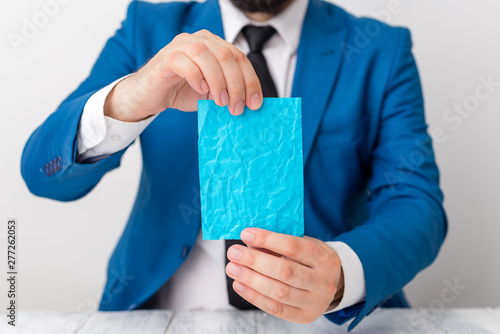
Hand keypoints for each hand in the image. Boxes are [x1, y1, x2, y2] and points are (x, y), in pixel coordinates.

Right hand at [104, 30, 262, 121]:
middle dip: (237, 85)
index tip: (255, 103)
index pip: (240, 57)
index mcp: (214, 45)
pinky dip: (198, 79)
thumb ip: (229, 91)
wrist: (150, 96)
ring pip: (208, 56)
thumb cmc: (181, 92)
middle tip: (237, 108)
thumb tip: (252, 103)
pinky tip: (201, 92)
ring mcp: (181, 46)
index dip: (251, 81)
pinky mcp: (166, 58)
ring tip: (221, 103)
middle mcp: (199, 40)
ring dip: (219, 82)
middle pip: (227, 56)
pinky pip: (186, 63)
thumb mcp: (212, 93)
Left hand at [226, 228, 344, 323]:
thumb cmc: (311, 260)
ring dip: (251, 280)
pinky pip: (276, 309)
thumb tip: (249, 242)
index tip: (246, 234)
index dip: (268, 240)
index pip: (294, 247)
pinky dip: (254, 297)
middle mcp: (323, 281)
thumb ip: (278, 244)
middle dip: (255, 261)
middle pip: (285, 271)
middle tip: (234, 252)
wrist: (333, 283)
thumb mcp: (302, 244)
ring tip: (232, 268)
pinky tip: (239, 285)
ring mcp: (315, 301)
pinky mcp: (305, 316)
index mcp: (325, 257)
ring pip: (279, 292)